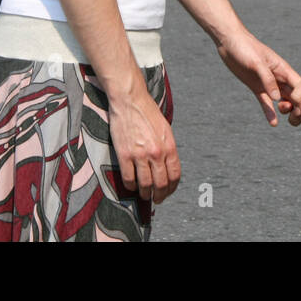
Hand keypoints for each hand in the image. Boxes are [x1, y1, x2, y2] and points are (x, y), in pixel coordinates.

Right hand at [107, 76, 180, 203]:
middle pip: (161, 184)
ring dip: (145, 193)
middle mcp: (157, 153)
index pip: (175, 176)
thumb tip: (167, 167)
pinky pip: (129, 178)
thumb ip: (167, 148)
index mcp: (169, 146)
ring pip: (145, 184)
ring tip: (144, 195)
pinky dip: (131, 186)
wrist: (130, 101)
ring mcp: (140, 155)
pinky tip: (132, 185)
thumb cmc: (148, 113)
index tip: (167, 192)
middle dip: (159, 195)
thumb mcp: (165, 130)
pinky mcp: (125, 155)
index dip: (172, 188)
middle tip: (156, 199)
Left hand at [216, 28, 300, 125]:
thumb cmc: (246, 47)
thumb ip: (267, 79)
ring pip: (281, 100)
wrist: (230, 42)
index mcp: (282, 68)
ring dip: (287, 111)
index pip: (299, 85)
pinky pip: (265, 102)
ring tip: (293, 124)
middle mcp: (278, 77)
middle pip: (293, 94)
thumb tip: (277, 98)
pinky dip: (269, 112)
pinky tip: (274, 123)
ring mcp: (268, 83)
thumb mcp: (257, 62)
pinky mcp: (257, 87)